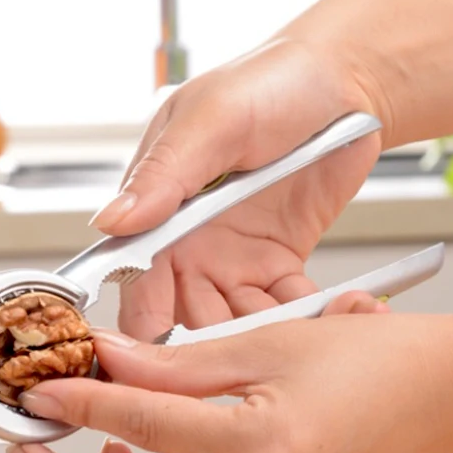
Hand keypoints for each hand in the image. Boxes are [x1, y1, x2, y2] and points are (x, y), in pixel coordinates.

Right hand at [88, 38, 386, 339]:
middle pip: (182, 315)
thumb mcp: (210, 119)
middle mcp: (188, 242)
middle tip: (234, 370)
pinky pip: (284, 308)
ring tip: (283, 356)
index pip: (136, 281)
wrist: (340, 82)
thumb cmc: (267, 83)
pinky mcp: (277, 263)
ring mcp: (232, 257)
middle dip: (204, 349)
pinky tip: (319, 326)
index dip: (142, 326)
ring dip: (254, 342)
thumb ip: (164, 173)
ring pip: (232, 321)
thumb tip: (112, 221)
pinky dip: (299, 323)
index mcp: (158, 209)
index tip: (157, 365)